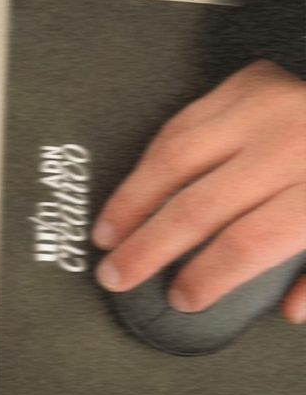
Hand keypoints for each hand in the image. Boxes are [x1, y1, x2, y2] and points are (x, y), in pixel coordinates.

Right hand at [91, 59, 305, 323]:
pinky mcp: (242, 85)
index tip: (183, 297)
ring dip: (131, 203)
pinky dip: (149, 160)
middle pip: (198, 207)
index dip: (206, 277)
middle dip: (149, 248)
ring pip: (174, 161)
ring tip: (107, 234)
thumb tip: (289, 309)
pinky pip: (179, 125)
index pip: (247, 243)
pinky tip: (133, 188)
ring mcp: (259, 109)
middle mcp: (286, 146)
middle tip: (117, 275)